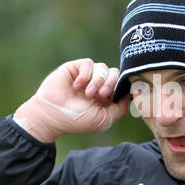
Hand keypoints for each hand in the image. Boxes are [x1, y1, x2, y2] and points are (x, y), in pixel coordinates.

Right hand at [13, 58, 130, 142]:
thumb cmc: (77, 121)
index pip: (121, 84)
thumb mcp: (104, 119)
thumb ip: (121, 108)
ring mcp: (87, 76)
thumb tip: (132, 95)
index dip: (122, 87)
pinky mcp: (75, 68)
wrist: (52, 116)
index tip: (116, 96)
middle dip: (111, 84)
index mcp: (107, 96)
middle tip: (102, 95)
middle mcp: (98, 84)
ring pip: (104, 68)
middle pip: (115, 74)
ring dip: (98, 81)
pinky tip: (77, 86)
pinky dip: (86, 75)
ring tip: (88, 94)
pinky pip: (89, 63)